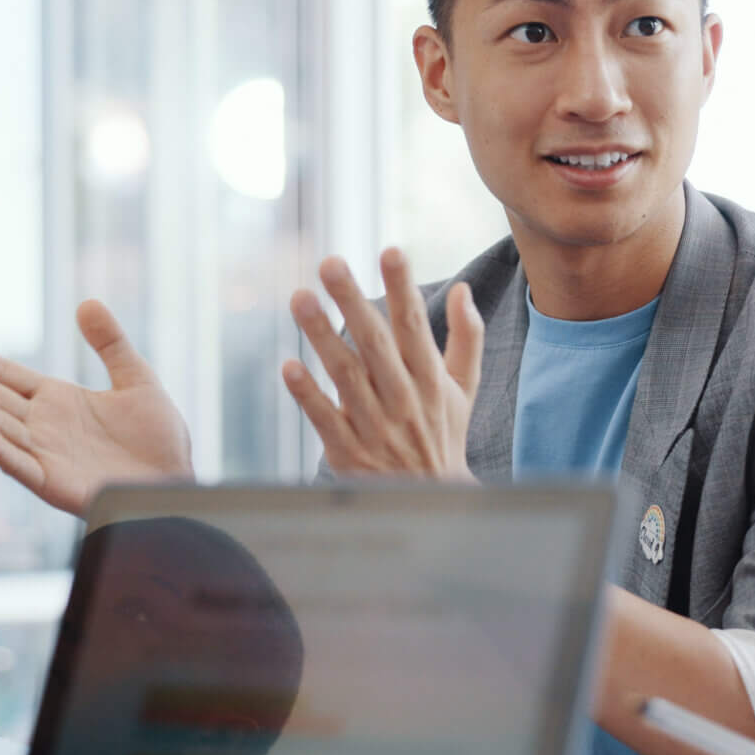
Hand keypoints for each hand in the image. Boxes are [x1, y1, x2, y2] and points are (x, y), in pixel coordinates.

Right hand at [0, 300, 192, 515]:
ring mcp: (44, 455)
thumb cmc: (159, 441)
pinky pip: (21, 465)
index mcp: (56, 402)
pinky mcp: (55, 483)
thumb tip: (87, 302)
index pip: (3, 373)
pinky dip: (0, 449)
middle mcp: (42, 427)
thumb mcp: (137, 380)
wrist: (177, 486)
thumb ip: (111, 344)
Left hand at [283, 249, 481, 479]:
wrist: (431, 502)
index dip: (403, 288)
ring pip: (346, 375)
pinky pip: (325, 419)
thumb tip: (461, 289)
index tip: (391, 251)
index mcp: (431, 380)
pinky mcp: (348, 452)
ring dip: (322, 336)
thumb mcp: (464, 388)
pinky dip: (308, 394)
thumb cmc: (443, 435)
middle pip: (375, 344)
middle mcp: (403, 399)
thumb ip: (466, 337)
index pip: (414, 327)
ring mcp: (375, 427)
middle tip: (330, 263)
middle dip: (353, 300)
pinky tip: (289, 366)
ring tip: (301, 299)